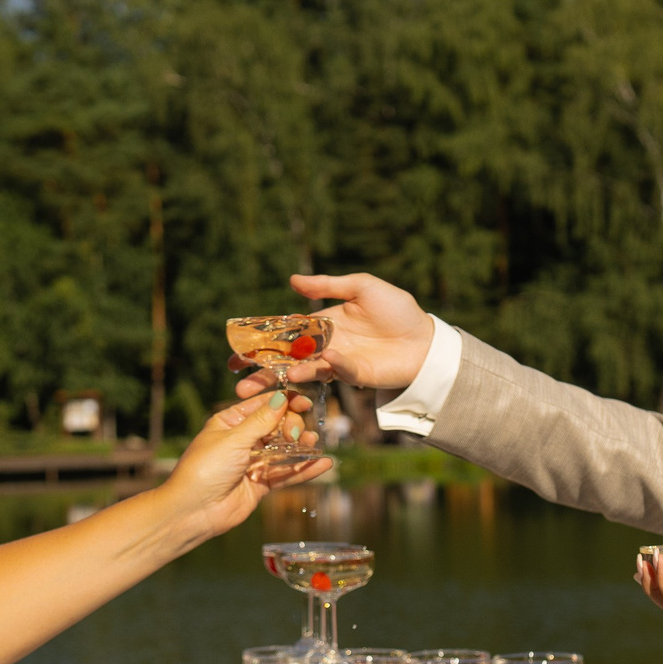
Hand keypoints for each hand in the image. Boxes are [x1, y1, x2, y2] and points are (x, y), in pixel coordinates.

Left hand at [159, 393, 329, 541]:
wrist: (193, 511)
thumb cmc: (205, 469)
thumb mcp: (234, 439)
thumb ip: (262, 421)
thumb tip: (282, 398)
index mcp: (230, 422)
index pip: (263, 406)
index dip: (284, 402)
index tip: (304, 402)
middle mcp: (243, 440)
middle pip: (277, 427)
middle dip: (291, 427)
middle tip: (295, 436)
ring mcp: (253, 462)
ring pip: (285, 450)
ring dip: (302, 447)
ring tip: (314, 444)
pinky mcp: (261, 484)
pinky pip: (287, 474)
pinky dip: (305, 469)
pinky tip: (324, 464)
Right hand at [231, 272, 434, 395]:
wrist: (425, 337)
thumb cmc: (397, 309)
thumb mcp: (362, 287)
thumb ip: (327, 285)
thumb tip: (292, 280)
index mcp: (323, 323)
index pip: (286, 333)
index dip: (262, 341)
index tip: (237, 350)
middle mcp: (326, 345)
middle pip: (288, 359)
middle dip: (263, 371)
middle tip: (239, 383)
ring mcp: (340, 362)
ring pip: (307, 370)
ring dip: (289, 375)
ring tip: (274, 380)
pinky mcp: (357, 374)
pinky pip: (339, 371)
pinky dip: (332, 366)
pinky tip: (328, 360)